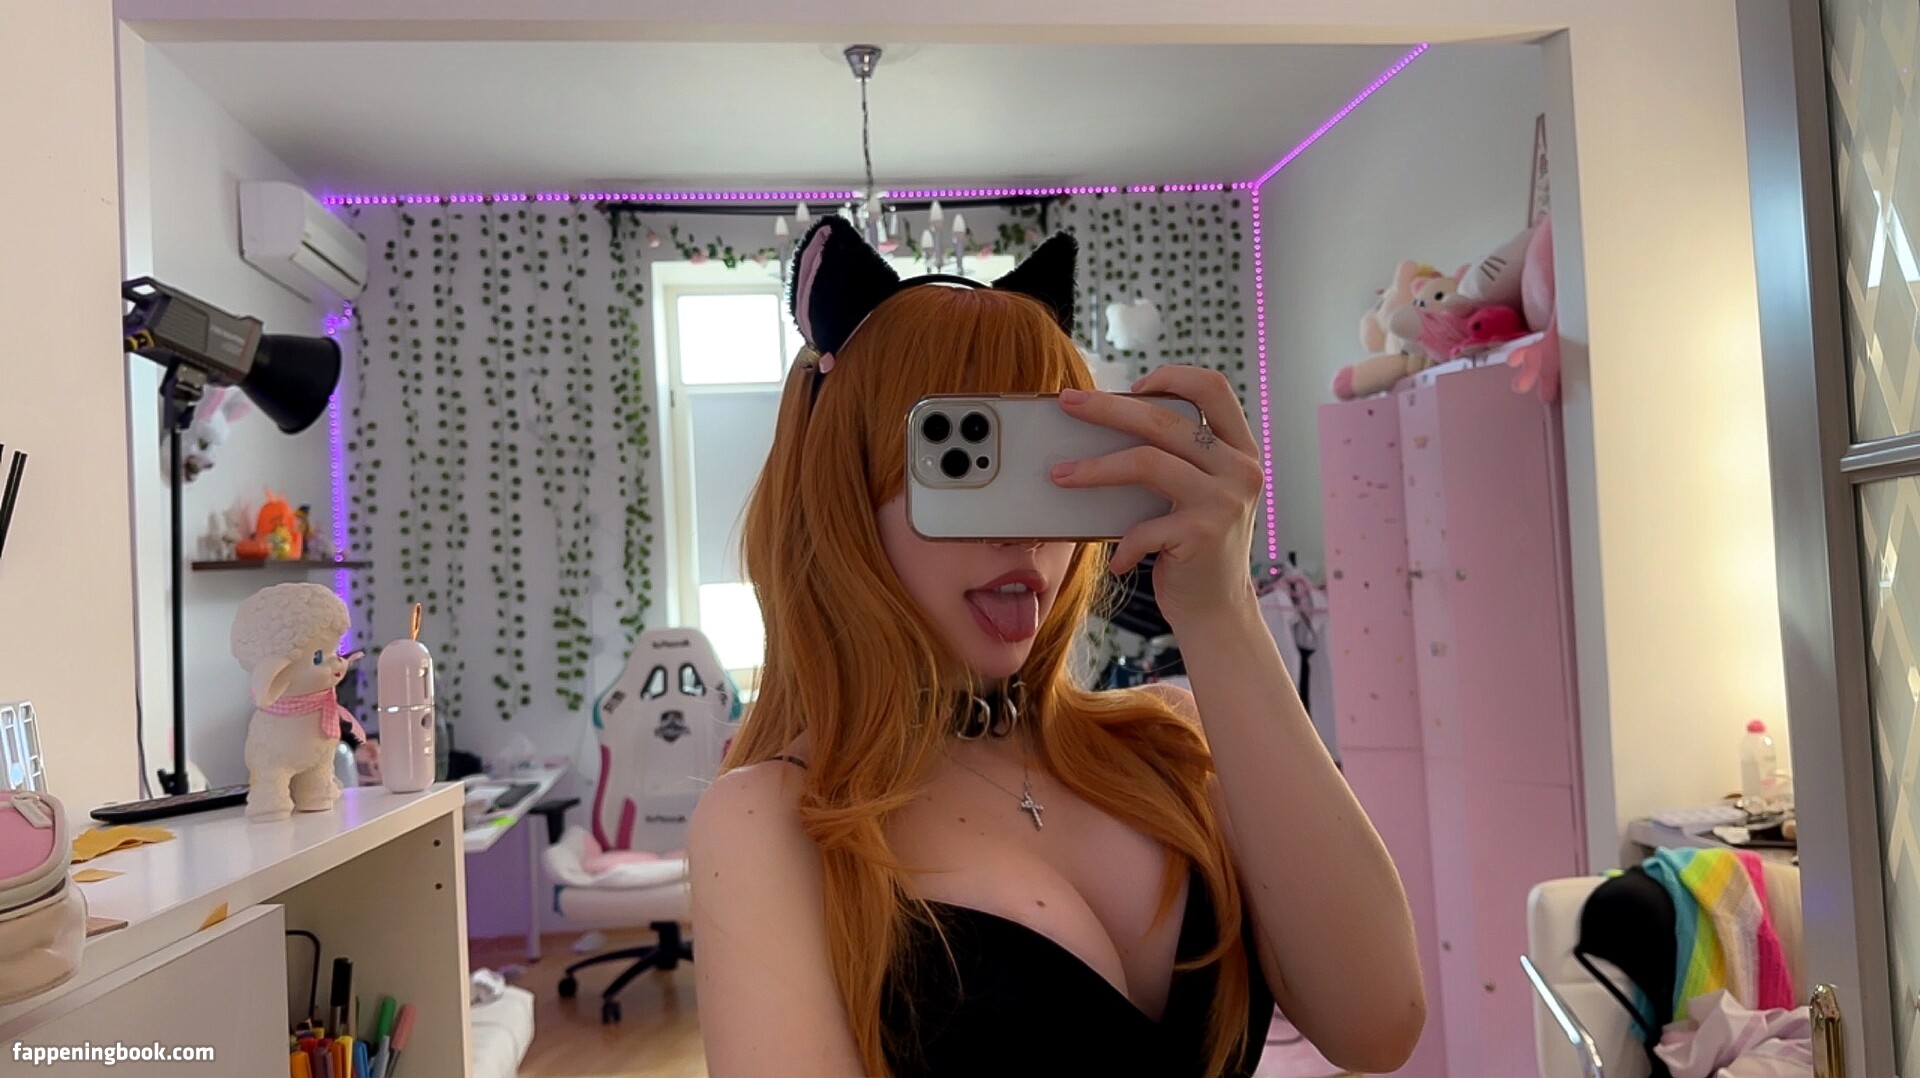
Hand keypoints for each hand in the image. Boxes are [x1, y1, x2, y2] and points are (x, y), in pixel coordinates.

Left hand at [1050, 366, 1264, 627]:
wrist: (1219, 611)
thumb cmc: (1196, 547)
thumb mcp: (1197, 494)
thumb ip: (1176, 459)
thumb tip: (1107, 427)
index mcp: (1240, 449)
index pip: (1213, 387)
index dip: (1171, 376)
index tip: (1132, 386)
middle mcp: (1240, 468)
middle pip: (1164, 419)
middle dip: (1108, 408)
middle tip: (1069, 404)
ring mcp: (1224, 500)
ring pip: (1147, 461)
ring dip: (1095, 468)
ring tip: (1060, 475)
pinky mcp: (1203, 534)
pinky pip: (1143, 527)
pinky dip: (1123, 545)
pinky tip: (1117, 561)